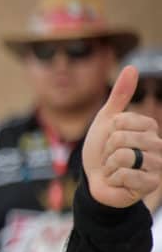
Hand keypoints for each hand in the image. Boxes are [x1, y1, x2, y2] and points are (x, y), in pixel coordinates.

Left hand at [83, 66, 161, 207]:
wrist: (95, 181)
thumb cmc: (101, 151)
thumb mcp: (107, 121)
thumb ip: (120, 96)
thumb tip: (132, 66)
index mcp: (149, 128)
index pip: (123, 121)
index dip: (109, 131)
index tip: (110, 140)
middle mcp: (158, 146)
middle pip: (122, 138)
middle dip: (107, 150)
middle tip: (110, 157)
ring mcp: (156, 166)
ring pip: (123, 156)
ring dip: (109, 165)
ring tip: (114, 169)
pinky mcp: (150, 184)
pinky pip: (125, 175)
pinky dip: (113, 179)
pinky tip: (117, 182)